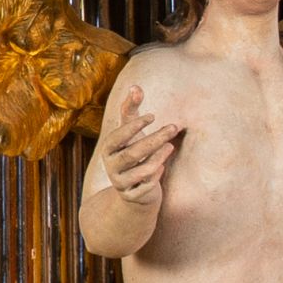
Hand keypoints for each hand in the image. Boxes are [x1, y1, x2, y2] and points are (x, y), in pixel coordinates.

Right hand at [98, 77, 180, 210]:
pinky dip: (156, 175)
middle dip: (155, 139)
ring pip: (142, 170)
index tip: (153, 115)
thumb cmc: (133, 154)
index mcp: (108, 149)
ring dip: (159, 157)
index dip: (134, 126)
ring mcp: (121, 183)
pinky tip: (163, 167)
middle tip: (174, 126)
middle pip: (133, 153)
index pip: (118, 136)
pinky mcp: (133, 196)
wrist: (134, 191)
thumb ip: (131, 109)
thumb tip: (135, 86)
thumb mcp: (131, 132)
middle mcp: (112, 166)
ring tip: (171, 145)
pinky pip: (147, 185)